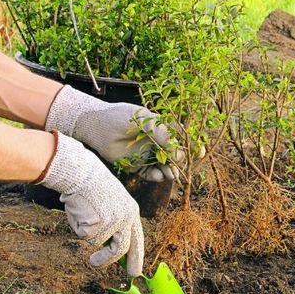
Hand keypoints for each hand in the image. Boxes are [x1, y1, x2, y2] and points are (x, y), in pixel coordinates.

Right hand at [38, 132, 143, 275]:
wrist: (81, 172)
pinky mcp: (99, 223)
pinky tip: (79, 211)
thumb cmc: (92, 188)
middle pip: (121, 249)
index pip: (138, 239)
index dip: (136, 257)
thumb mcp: (111, 204)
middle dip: (108, 261)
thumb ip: (113, 225)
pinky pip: (84, 236)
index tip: (135, 272)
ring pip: (97, 242)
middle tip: (95, 264)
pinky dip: (78, 227)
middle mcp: (126, 217)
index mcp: (132, 211)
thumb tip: (110, 250)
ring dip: (86, 233)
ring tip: (83, 215)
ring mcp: (113, 221)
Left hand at [45, 85, 180, 181]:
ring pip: (164, 166)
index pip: (180, 138)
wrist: (96, 126)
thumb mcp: (145, 121)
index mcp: (160, 127)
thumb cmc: (120, 117)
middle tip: (183, 169)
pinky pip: (150, 173)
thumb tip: (179, 152)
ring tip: (171, 175)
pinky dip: (156, 176)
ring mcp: (146, 154)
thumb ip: (163, 135)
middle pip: (174, 155)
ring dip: (170, 171)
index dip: (190, 146)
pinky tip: (159, 176)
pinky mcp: (135, 165)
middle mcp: (155, 142)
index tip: (199, 153)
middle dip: (180, 163)